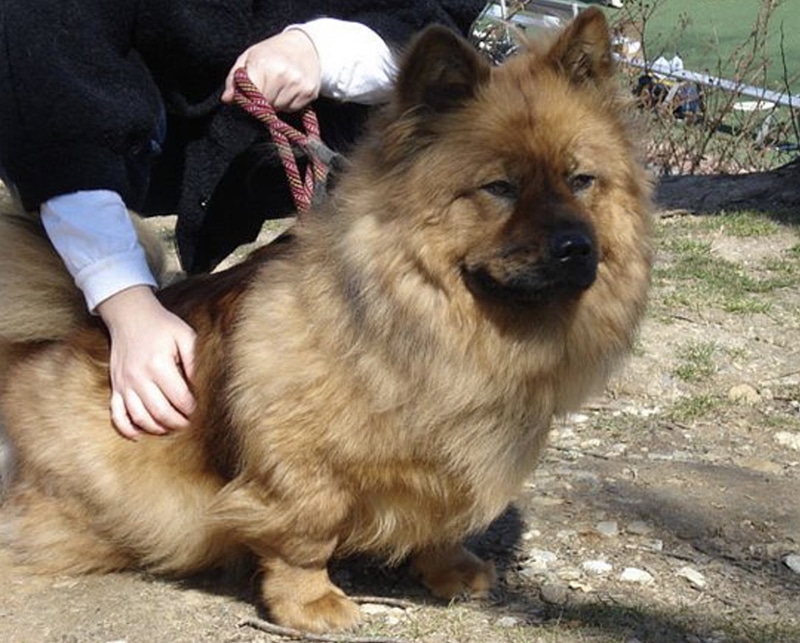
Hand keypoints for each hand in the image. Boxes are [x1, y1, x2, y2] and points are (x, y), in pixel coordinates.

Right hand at [97, 286, 196, 438]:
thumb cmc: (162, 326)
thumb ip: (195, 360)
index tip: (204, 413)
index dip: (194, 410)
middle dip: (180, 423)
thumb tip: (203, 385)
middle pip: (161, 413)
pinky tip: (140, 435)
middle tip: (192, 425)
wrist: (130, 316)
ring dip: (159, 428)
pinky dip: (127, 429)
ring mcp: (124, 384)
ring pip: (140, 418)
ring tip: (174, 427)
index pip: (180, 398)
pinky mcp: (116, 387)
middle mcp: (139, 377)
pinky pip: (117, 415)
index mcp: (158, 364)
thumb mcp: (185, 335)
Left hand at [222, 29, 320, 111]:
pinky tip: (290, 89)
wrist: (307, 45)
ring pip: (280, 109)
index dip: (249, 99)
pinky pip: (292, 108)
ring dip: (276, 102)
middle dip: (264, 101)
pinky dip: (289, 103)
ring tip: (280, 86)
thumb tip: (227, 99)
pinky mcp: (310, 93)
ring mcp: (298, 85)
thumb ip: (234, 78)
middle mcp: (283, 76)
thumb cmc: (273, 51)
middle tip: (267, 86)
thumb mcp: (249, 57)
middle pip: (266, 106)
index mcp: (264, 65)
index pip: (252, 97)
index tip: (250, 94)